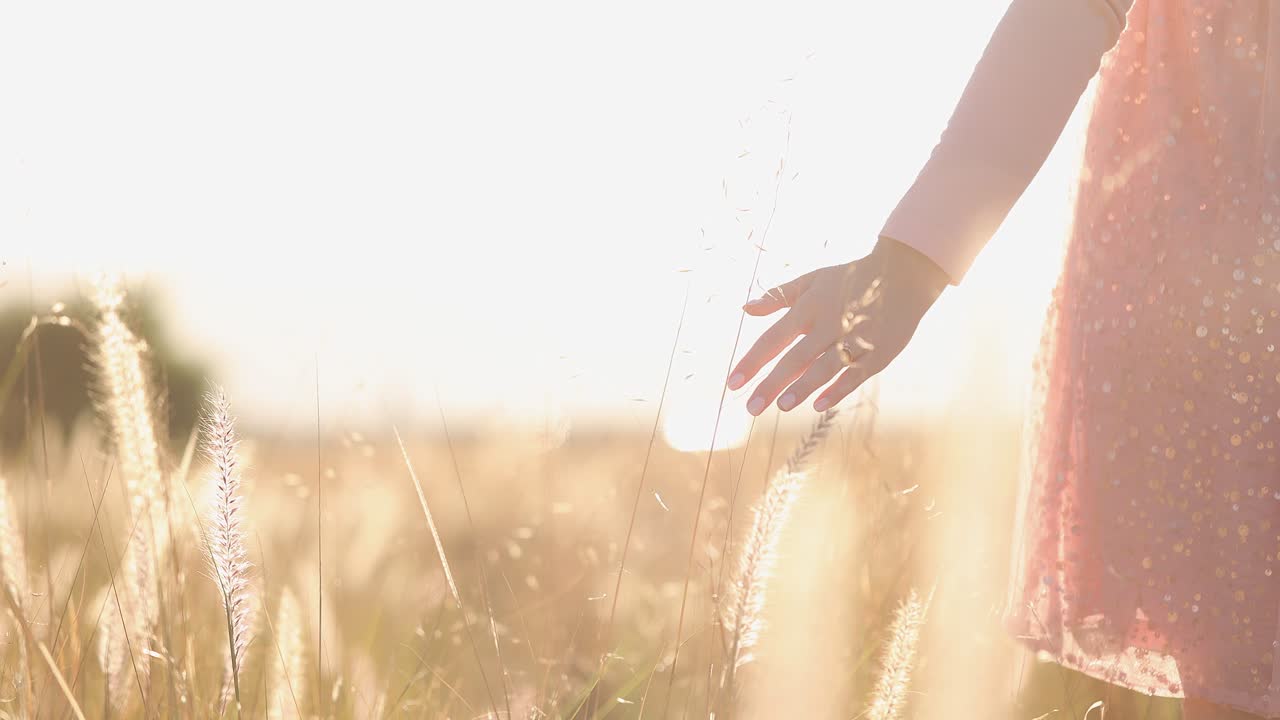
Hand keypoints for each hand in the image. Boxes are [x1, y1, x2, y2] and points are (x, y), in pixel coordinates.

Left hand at [727, 237, 949, 414]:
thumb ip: (778, 296)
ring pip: (824, 368)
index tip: (732, 383)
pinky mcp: (878, 353)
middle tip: (751, 408)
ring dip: (803, 387)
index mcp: (808, 308)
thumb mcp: (812, 280)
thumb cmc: (850, 278)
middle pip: (795, 358)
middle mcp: (828, 324)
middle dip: (771, 384)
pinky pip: (854, 375)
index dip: (752, 362)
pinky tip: (819, 405)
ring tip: (782, 406)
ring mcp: (854, 339)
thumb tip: (745, 308)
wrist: (903, 273)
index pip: (773, 339)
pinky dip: (838, 389)